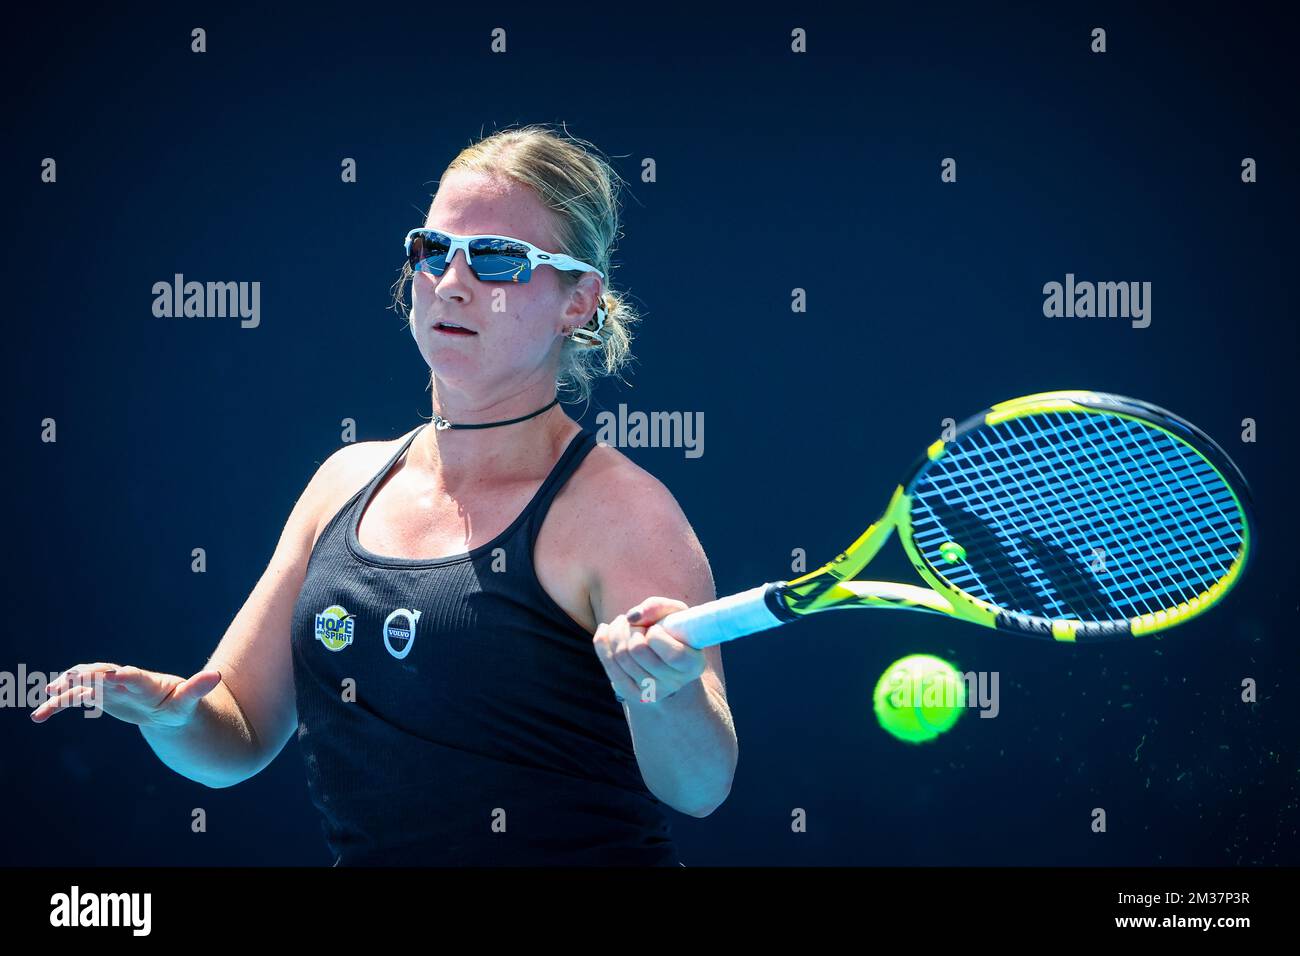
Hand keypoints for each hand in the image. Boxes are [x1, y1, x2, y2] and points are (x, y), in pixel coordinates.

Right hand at [29, 662, 222, 727]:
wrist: (164, 707)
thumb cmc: (179, 704)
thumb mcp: (189, 701)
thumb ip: (198, 688)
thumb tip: (216, 675)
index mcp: (148, 684)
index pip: (136, 677)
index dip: (126, 676)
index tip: (115, 675)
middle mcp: (125, 682)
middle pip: (106, 676)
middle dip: (90, 677)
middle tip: (71, 679)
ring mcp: (110, 689)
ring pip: (85, 685)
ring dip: (68, 689)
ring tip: (51, 692)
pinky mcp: (99, 697)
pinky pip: (75, 700)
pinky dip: (59, 705)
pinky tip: (39, 716)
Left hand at [593, 597, 706, 704]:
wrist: (662, 653)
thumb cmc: (672, 628)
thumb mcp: (673, 611)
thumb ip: (656, 606)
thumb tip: (631, 617)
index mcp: (693, 665)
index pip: (673, 654)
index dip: (657, 635)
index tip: (655, 628)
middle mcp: (674, 683)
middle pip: (638, 652)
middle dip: (632, 629)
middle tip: (637, 624)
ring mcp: (651, 692)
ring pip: (621, 656)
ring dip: (617, 631)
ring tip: (624, 623)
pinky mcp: (630, 693)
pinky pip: (608, 665)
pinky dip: (602, 642)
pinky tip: (605, 629)